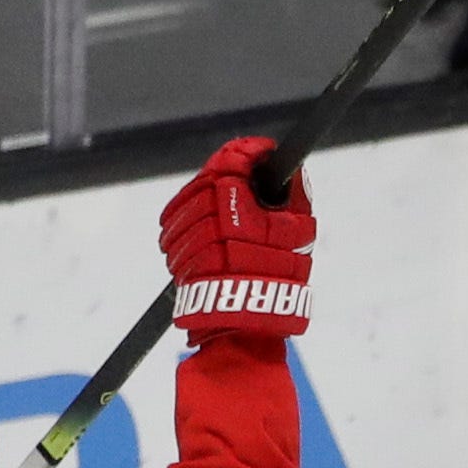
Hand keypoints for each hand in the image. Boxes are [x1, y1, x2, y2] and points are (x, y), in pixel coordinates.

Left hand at [161, 138, 313, 336]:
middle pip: (210, 175)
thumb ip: (295, 195)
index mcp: (231, 198)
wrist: (239, 316)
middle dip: (230, 177)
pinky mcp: (171, 244)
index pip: (232, 158)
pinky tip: (214, 234)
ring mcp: (183, 226)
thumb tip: (293, 171)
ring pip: (193, 197)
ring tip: (233, 217)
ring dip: (211, 200)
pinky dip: (195, 219)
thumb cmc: (274, 275)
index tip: (262, 152)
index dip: (248, 151)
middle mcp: (202, 209)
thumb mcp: (297, 232)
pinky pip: (180, 220)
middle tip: (251, 186)